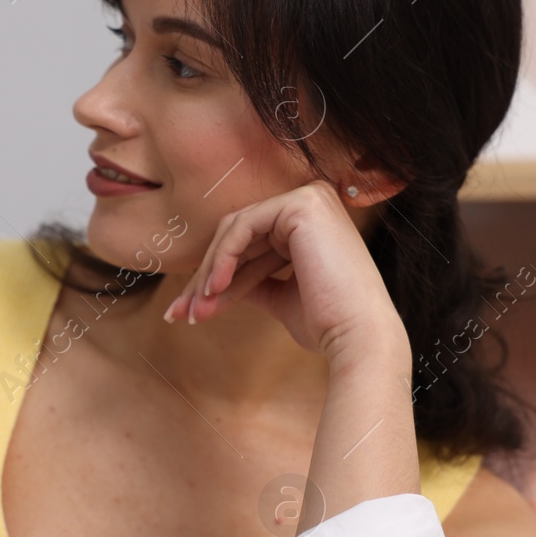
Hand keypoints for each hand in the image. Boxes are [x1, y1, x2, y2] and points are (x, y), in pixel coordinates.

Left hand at [163, 181, 408, 368]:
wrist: (357, 338)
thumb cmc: (326, 324)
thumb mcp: (280, 297)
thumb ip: (252, 282)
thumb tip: (214, 284)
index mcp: (311, 222)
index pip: (250, 243)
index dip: (217, 277)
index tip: (187, 311)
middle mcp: (312, 202)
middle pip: (238, 235)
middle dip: (205, 277)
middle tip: (179, 313)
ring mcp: (309, 198)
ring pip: (235, 230)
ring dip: (209, 272)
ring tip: (194, 310)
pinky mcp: (301, 204)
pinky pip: (244, 226)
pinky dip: (223, 257)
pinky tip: (214, 288)